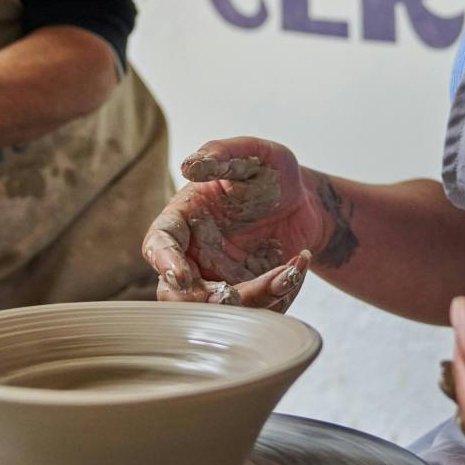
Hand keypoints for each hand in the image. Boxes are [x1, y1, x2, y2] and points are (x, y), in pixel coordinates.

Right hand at [141, 137, 325, 310]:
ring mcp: (218, 277)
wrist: (305, 201)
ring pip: (217, 309)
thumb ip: (222, 154)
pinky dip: (278, 294)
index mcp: (184, 218)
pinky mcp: (246, 293)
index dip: (164, 261)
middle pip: (176, 292)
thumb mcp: (253, 154)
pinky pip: (255, 310)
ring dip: (251, 299)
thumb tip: (189, 165)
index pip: (159, 243)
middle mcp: (193, 253)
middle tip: (229, 296)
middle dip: (199, 300)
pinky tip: (297, 266)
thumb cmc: (271, 172)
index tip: (181, 274)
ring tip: (287, 273)